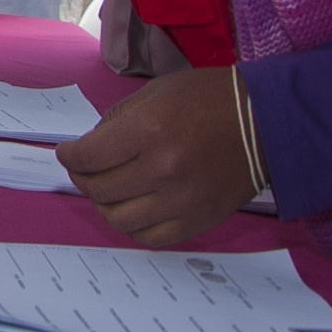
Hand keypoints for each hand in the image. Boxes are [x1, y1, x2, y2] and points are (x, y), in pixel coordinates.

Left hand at [56, 66, 258, 247]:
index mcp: (147, 131)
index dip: (69, 156)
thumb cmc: (207, 99)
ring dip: (104, 205)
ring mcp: (180, 201)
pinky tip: (133, 208)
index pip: (87, 156)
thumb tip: (90, 148)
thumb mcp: (154, 94)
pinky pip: (149, 237)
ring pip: (118, 219)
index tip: (68, 153)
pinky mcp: (197, 221)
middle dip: (82, 178)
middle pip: (98, 189)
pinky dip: (133, 226)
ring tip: (107, 190)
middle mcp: (160, 170)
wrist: (263, 123)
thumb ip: (117, 121)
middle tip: (84, 169)